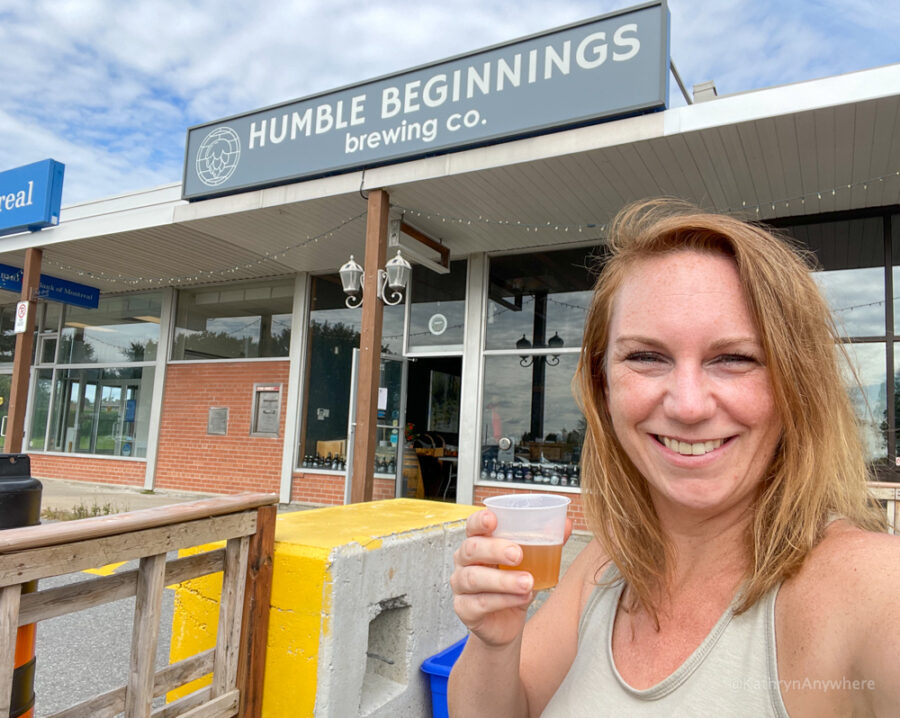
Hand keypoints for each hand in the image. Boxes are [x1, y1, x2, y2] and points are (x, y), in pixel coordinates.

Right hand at [450, 510, 572, 647]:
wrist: (507, 623)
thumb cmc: (515, 585)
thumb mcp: (531, 562)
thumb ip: (545, 542)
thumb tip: (566, 524)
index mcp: (477, 543)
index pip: (472, 527)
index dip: (479, 521)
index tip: (493, 519)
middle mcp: (463, 562)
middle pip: (471, 549)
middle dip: (494, 549)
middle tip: (518, 554)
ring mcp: (459, 586)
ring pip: (474, 578)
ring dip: (503, 580)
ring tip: (528, 581)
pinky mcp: (464, 609)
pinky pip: (480, 603)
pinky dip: (504, 600)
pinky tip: (522, 598)